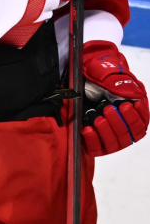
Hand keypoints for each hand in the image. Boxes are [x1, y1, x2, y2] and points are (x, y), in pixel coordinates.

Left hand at [81, 40, 148, 156]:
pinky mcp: (96, 143)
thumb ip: (123, 85)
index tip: (129, 105)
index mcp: (133, 114)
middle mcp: (124, 128)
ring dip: (107, 131)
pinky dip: (93, 140)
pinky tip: (88, 129)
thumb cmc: (100, 78)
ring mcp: (110, 137)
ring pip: (115, 143)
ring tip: (99, 118)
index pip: (141, 123)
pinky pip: (97, 148)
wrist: (81, 79)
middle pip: (129, 134)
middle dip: (120, 122)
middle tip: (108, 108)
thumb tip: (131, 97)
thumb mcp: (112, 75)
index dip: (137, 117)